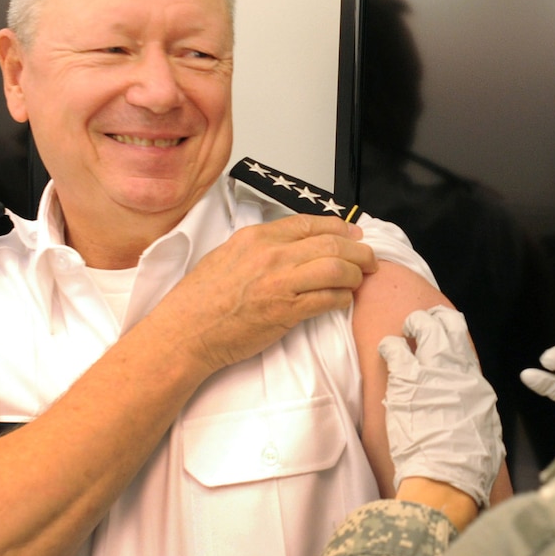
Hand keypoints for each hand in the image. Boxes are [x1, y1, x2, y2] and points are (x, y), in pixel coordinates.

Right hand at [150, 214, 378, 377]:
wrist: (185, 332)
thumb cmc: (199, 300)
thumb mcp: (227, 255)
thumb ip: (260, 247)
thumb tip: (290, 245)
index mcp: (256, 237)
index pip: (310, 223)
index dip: (339, 228)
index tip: (352, 234)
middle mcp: (271, 254)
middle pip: (332, 244)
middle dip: (359, 251)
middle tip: (369, 259)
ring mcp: (280, 282)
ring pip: (337, 268)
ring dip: (356, 274)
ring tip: (360, 280)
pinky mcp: (287, 311)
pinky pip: (329, 298)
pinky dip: (342, 298)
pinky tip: (342, 300)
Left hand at [378, 306, 505, 508]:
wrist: (445, 475)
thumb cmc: (468, 463)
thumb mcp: (485, 430)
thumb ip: (477, 410)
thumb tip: (472, 408)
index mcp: (475, 382)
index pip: (464, 343)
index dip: (452, 328)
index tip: (445, 326)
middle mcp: (455, 370)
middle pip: (445, 326)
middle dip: (433, 318)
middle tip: (422, 321)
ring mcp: (430, 372)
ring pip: (422, 327)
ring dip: (412, 326)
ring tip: (404, 332)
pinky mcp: (405, 381)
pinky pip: (394, 348)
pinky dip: (390, 345)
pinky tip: (387, 348)